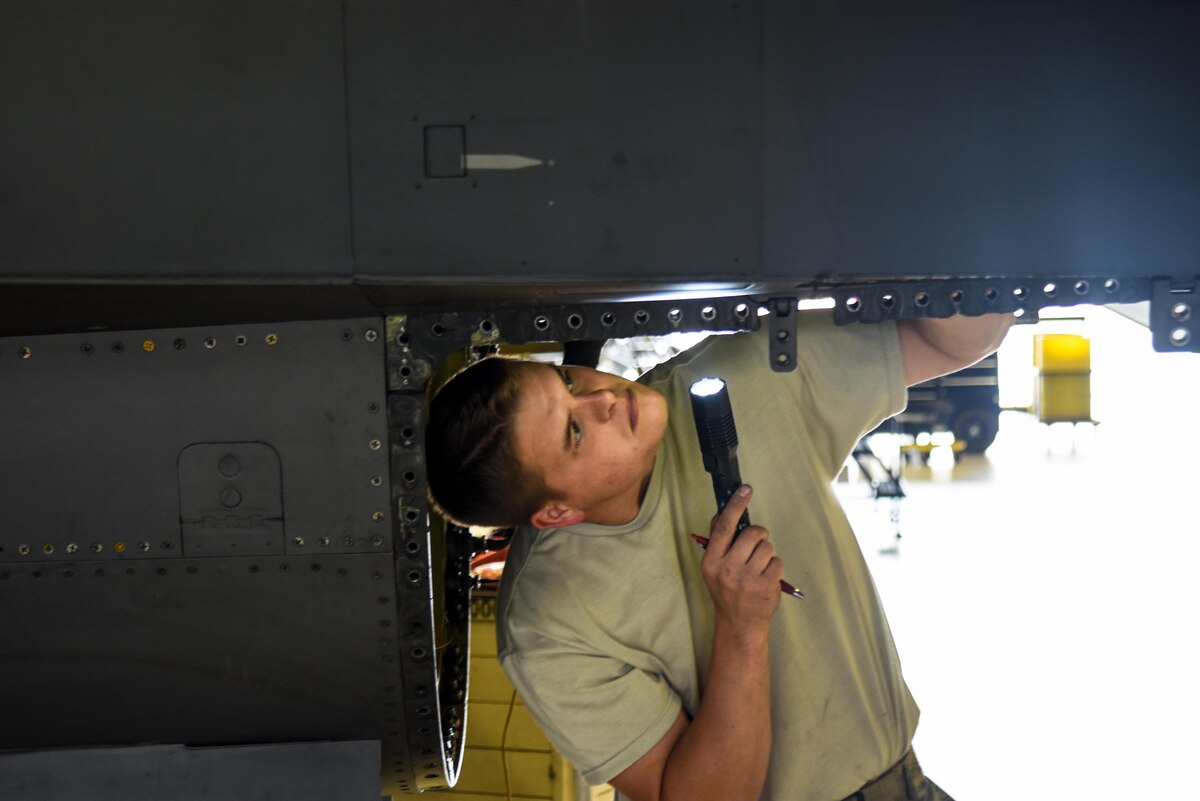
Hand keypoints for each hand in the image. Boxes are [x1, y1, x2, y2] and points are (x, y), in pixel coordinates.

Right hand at [696, 485, 782, 629]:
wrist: (739, 623)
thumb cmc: (726, 590)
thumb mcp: (713, 567)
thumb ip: (718, 541)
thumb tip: (722, 512)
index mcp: (711, 562)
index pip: (724, 526)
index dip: (736, 505)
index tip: (745, 489)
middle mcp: (727, 569)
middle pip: (752, 533)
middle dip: (758, 535)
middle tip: (756, 545)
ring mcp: (747, 579)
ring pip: (767, 547)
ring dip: (766, 553)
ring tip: (758, 567)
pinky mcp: (765, 587)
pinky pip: (777, 562)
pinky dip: (774, 567)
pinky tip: (766, 578)